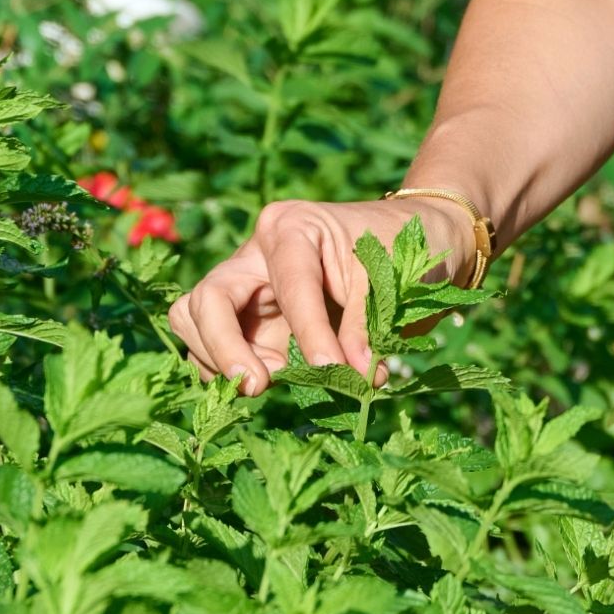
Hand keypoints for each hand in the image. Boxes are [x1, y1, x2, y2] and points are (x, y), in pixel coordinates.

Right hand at [168, 197, 472, 395]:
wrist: (418, 244)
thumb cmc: (406, 248)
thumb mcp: (393, 277)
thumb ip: (364, 326)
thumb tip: (351, 377)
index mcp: (292, 228)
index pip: (289, 285)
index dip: (309, 332)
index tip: (334, 371)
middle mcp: (258, 255)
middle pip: (208, 298)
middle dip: (224, 347)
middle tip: (259, 386)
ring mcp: (250, 290)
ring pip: (196, 321)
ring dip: (220, 360)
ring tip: (267, 383)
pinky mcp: (253, 322)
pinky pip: (213, 347)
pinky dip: (227, 370)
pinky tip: (264, 383)